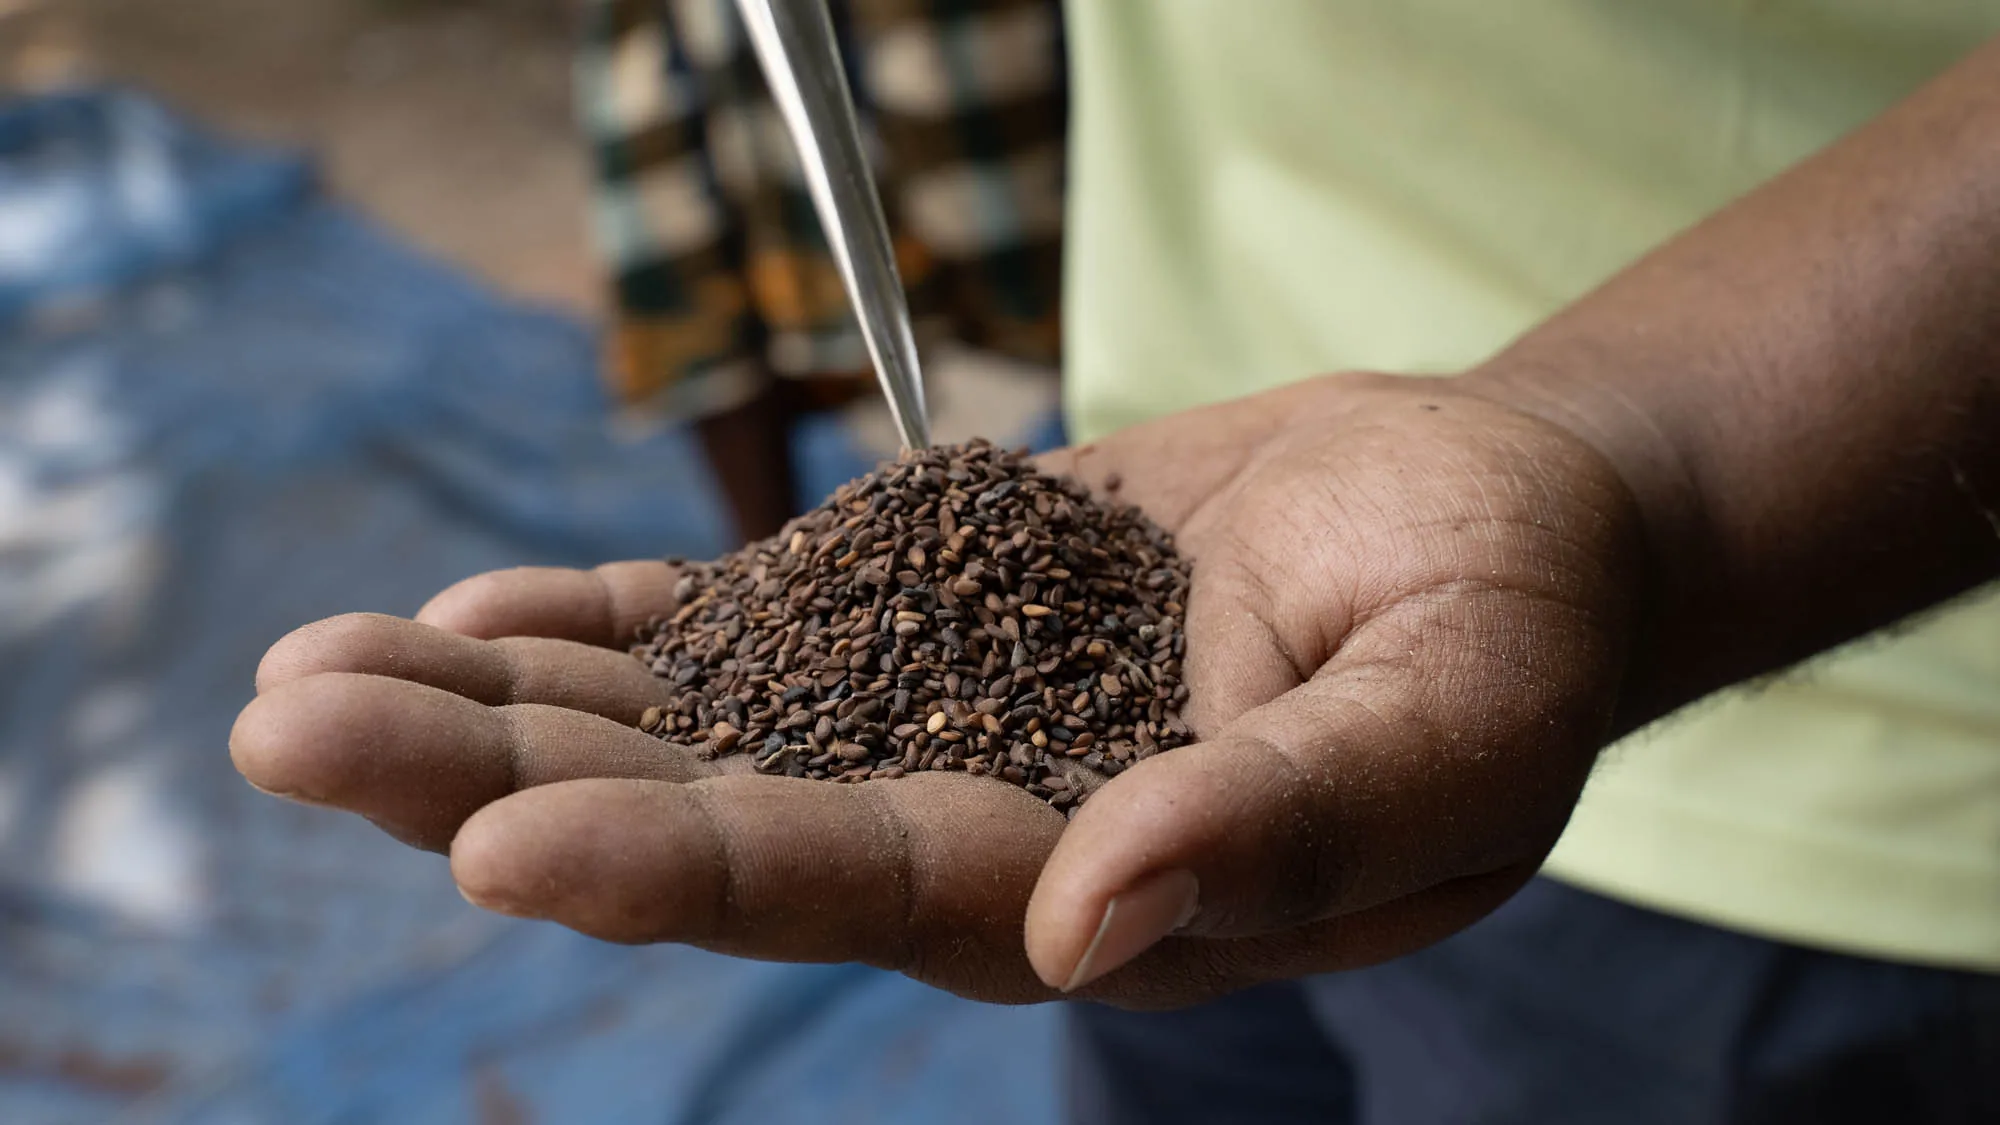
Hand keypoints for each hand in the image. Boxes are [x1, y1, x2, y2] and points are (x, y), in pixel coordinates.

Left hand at [231, 373, 1642, 1005]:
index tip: (501, 842)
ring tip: (306, 676)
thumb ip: (1289, 827)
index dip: (680, 867)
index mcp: (1092, 884)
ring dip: (498, 696)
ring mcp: (933, 711)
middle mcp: (975, 819)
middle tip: (288, 735)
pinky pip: (739, 625)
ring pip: (686, 717)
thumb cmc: (1507, 626)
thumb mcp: (1454, 721)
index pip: (853, 888)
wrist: (1491, 517)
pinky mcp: (928, 607)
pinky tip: (472, 608)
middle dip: (496, 776)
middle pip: (708, 813)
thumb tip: (1089, 923)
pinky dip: (606, 617)